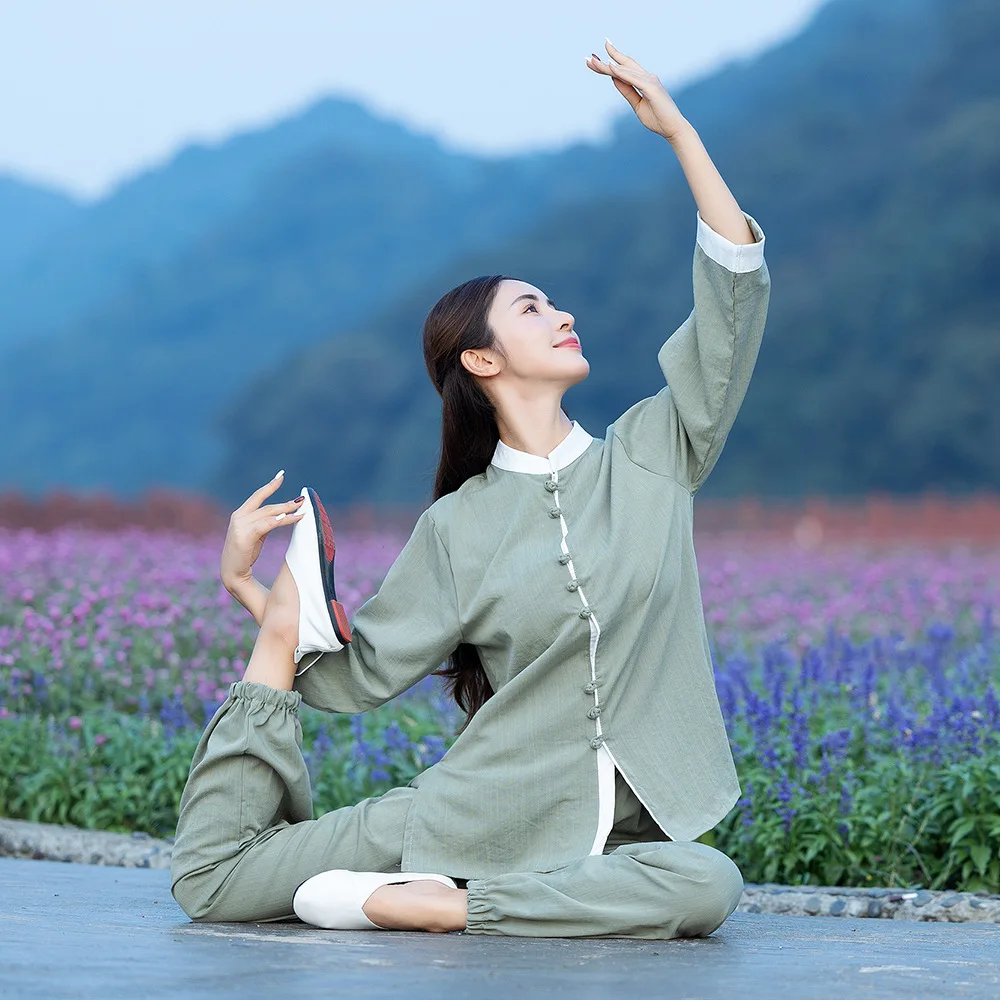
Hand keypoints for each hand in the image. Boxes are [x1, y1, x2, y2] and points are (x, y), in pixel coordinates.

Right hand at [220, 470, 304, 592]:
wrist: (232, 573)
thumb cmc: (245, 554)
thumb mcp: (256, 535)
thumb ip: (264, 523)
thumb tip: (282, 514)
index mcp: (240, 514)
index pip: (257, 496)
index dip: (270, 485)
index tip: (281, 475)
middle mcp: (239, 517)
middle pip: (267, 506)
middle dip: (286, 503)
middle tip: (302, 501)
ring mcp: (240, 526)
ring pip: (269, 514)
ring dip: (286, 512)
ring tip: (301, 511)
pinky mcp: (244, 537)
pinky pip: (265, 525)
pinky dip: (277, 521)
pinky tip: (288, 518)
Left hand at [586, 40, 688, 141]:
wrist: (673, 129)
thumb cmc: (657, 118)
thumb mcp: (637, 104)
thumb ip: (627, 91)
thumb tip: (614, 79)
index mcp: (644, 81)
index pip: (624, 68)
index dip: (611, 62)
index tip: (595, 59)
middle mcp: (647, 77)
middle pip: (623, 65)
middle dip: (607, 58)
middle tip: (589, 57)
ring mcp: (650, 81)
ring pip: (625, 70)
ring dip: (609, 65)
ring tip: (593, 62)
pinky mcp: (651, 88)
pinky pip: (633, 78)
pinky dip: (621, 72)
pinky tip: (610, 68)